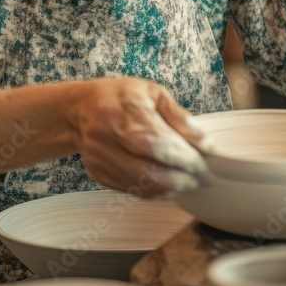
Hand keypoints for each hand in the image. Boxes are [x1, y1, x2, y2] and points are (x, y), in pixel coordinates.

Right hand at [63, 76, 210, 196]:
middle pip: (151, 172)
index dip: (186, 159)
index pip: (160, 145)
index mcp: (124, 113)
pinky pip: (132, 190)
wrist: (80, 109)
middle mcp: (108, 139)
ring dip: (170, 188)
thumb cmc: (119, 96)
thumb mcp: (153, 93)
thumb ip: (179, 118)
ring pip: (142, 186)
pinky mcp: (99, 174)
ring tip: (186, 180)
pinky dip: (154, 191)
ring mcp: (101, 160)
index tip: (205, 165)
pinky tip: (166, 182)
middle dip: (182, 179)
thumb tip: (204, 143)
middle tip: (201, 178)